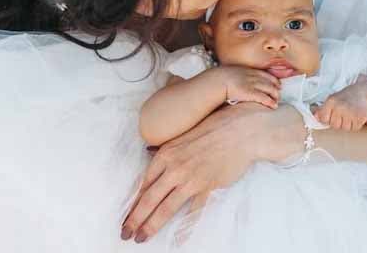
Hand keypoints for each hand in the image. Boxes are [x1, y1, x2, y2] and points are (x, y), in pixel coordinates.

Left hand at [121, 102, 302, 243]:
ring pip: (165, 208)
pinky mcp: (208, 187)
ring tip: (141, 238)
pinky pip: (193, 212)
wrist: (241, 129)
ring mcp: (191, 179)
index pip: (143, 184)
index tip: (128, 215)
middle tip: (125, 233)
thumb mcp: (183, 134)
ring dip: (151, 226)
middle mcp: (175, 168)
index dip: (133, 202)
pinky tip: (177, 240)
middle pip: (148, 199)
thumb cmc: (214, 127)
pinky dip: (185, 228)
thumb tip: (150, 153)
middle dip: (135, 219)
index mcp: (166, 154)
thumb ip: (167, 149)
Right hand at [219, 66, 280, 108]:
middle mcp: (252, 76)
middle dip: (276, 88)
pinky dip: (270, 102)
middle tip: (278, 94)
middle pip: (270, 82)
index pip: (266, 74)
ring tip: (277, 101)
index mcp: (248, 71)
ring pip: (269, 89)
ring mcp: (252, 84)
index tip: (278, 84)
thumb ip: (238, 76)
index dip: (274, 80)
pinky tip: (273, 106)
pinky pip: (264, 97)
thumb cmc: (220, 79)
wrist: (217, 81)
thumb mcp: (232, 73)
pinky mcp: (250, 93)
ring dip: (275, 96)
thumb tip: (238, 81)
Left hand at [313, 84, 366, 131]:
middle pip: (335, 125)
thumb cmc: (343, 98)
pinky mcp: (360, 116)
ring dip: (347, 124)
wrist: (360, 92)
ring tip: (349, 114)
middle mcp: (340, 106)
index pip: (324, 119)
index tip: (331, 114)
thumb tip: (315, 117)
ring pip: (344, 128)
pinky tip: (355, 116)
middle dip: (338, 122)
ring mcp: (351, 112)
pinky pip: (354, 128)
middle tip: (343, 113)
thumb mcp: (331, 100)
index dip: (327, 119)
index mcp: (331, 101)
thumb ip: (321, 109)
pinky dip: (355, 125)